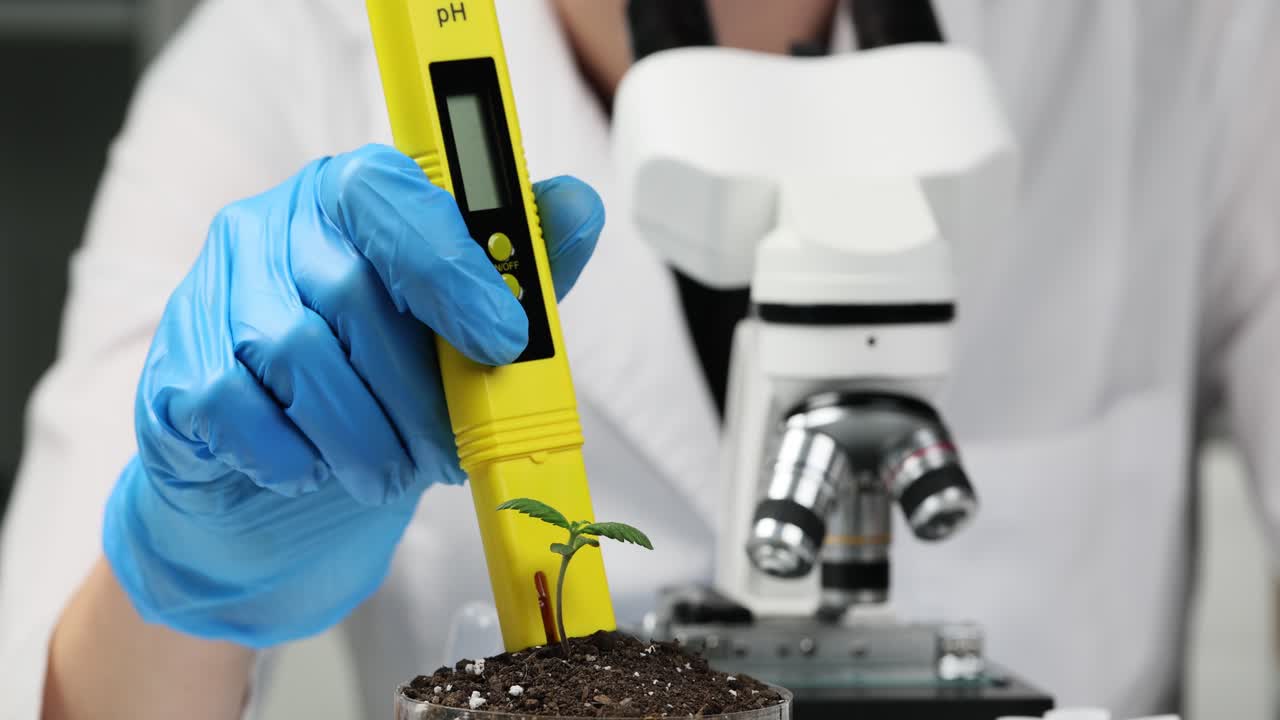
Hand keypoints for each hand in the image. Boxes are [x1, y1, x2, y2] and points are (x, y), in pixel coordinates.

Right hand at [103, 144, 603, 647]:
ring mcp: (212, 292)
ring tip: (391, 472)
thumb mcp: (462, 334)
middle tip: (450, 450)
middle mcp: (272, 226)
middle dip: (416, 390)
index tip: (504, 341)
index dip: (452, 270)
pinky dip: (293, 456)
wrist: (276, 488)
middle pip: (348, 290)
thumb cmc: (378, 392)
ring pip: (295, 353)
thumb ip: (516, 274)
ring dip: (362, 435)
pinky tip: (315, 470)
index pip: (391, 197)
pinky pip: (234, 407)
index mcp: (350, 197)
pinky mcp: (174, 368)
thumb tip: (579, 204)